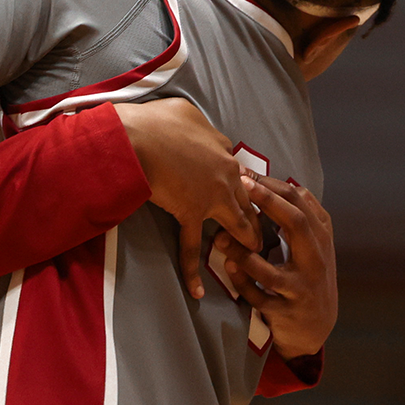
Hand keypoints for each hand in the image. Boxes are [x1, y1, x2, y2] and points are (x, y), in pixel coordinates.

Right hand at [115, 97, 260, 300]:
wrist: (138, 137)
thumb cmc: (158, 121)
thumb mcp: (185, 113)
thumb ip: (197, 126)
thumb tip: (195, 131)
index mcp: (224, 152)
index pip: (243, 174)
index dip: (248, 187)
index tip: (252, 198)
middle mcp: (226, 176)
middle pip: (249, 201)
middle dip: (260, 217)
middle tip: (267, 233)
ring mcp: (210, 197)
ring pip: (237, 223)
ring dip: (246, 240)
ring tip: (254, 256)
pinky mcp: (191, 213)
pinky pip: (192, 247)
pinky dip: (193, 270)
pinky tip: (198, 291)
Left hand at [212, 175, 335, 359]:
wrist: (317, 325)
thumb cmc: (308, 276)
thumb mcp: (313, 244)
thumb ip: (298, 216)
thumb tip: (270, 181)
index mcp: (322, 237)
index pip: (302, 202)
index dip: (273, 185)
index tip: (246, 173)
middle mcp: (317, 260)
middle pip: (297, 223)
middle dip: (268, 202)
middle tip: (241, 185)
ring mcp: (302, 288)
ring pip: (272, 271)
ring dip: (243, 253)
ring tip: (220, 238)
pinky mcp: (287, 312)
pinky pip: (261, 297)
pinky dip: (243, 283)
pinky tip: (228, 268)